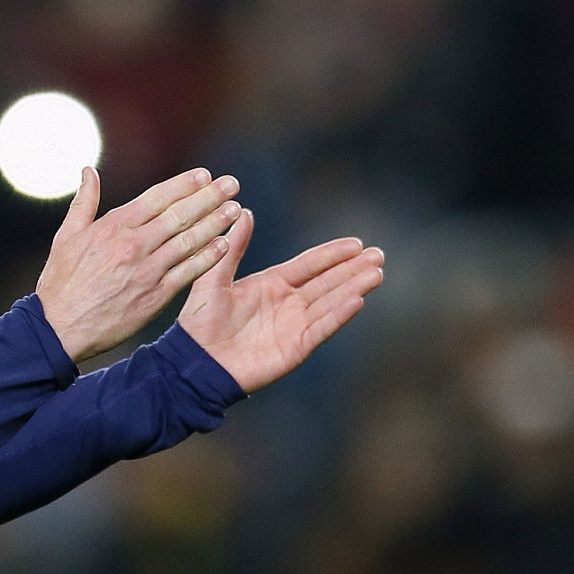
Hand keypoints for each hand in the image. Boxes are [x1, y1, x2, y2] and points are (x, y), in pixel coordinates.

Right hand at [36, 166, 240, 362]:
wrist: (60, 327)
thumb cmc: (61, 282)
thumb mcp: (66, 236)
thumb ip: (84, 201)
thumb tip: (89, 171)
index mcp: (114, 226)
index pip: (158, 198)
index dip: (184, 185)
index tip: (205, 176)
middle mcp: (134, 244)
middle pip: (180, 215)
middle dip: (210, 197)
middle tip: (232, 184)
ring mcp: (147, 270)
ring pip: (189, 241)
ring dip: (216, 223)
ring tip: (235, 210)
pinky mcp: (155, 295)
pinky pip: (189, 272)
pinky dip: (208, 257)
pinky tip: (225, 245)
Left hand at [178, 210, 383, 393]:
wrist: (194, 362)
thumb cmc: (199, 322)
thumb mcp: (213, 279)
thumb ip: (232, 248)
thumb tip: (244, 212)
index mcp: (270, 285)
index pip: (309, 265)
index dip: (332, 254)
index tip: (356, 243)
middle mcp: (287, 304)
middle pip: (327, 282)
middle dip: (353, 269)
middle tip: (379, 254)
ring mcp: (293, 326)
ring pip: (330, 302)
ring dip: (354, 287)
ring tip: (377, 273)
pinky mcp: (294, 348)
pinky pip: (321, 328)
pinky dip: (339, 315)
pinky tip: (357, 300)